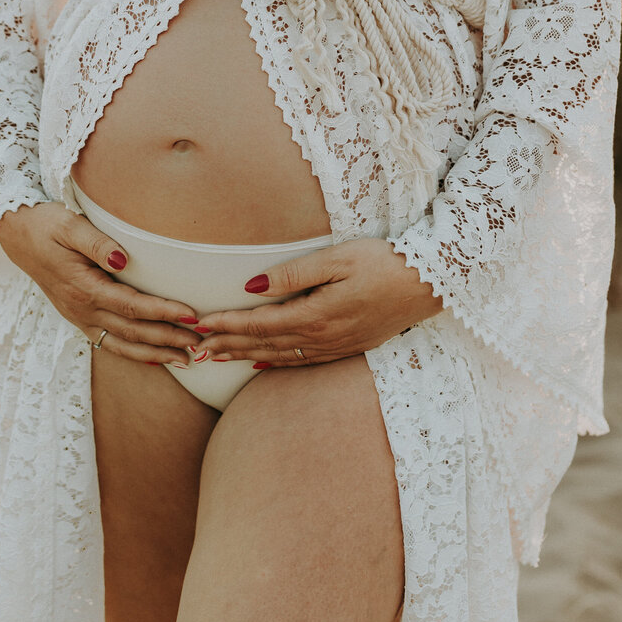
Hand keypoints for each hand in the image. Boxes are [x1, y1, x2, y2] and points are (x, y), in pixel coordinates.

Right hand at [0, 202, 202, 366]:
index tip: (192, 314)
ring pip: (123, 344)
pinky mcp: (78, 317)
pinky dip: (134, 353)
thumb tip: (124, 259)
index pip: (132, 305)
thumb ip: (98, 243)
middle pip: (133, 331)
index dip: (163, 312)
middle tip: (202, 342)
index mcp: (84, 287)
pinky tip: (156, 358)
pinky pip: (109, 342)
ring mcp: (79, 317)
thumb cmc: (46, 225)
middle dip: (169, 338)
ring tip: (187, 359)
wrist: (17, 234)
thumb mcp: (69, 225)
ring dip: (156, 353)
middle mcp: (82, 309)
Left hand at [191, 237, 443, 368]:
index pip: (260, 324)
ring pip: (279, 356)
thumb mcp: (339, 258)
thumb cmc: (384, 263)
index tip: (199, 323)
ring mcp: (335, 346)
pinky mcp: (346, 346)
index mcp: (317, 315)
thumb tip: (253, 285)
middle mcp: (323, 337)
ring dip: (244, 356)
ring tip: (214, 357)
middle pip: (264, 344)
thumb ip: (294, 275)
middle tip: (191, 348)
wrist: (430, 285)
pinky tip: (259, 362)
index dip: (227, 325)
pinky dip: (274, 362)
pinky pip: (301, 360)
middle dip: (226, 345)